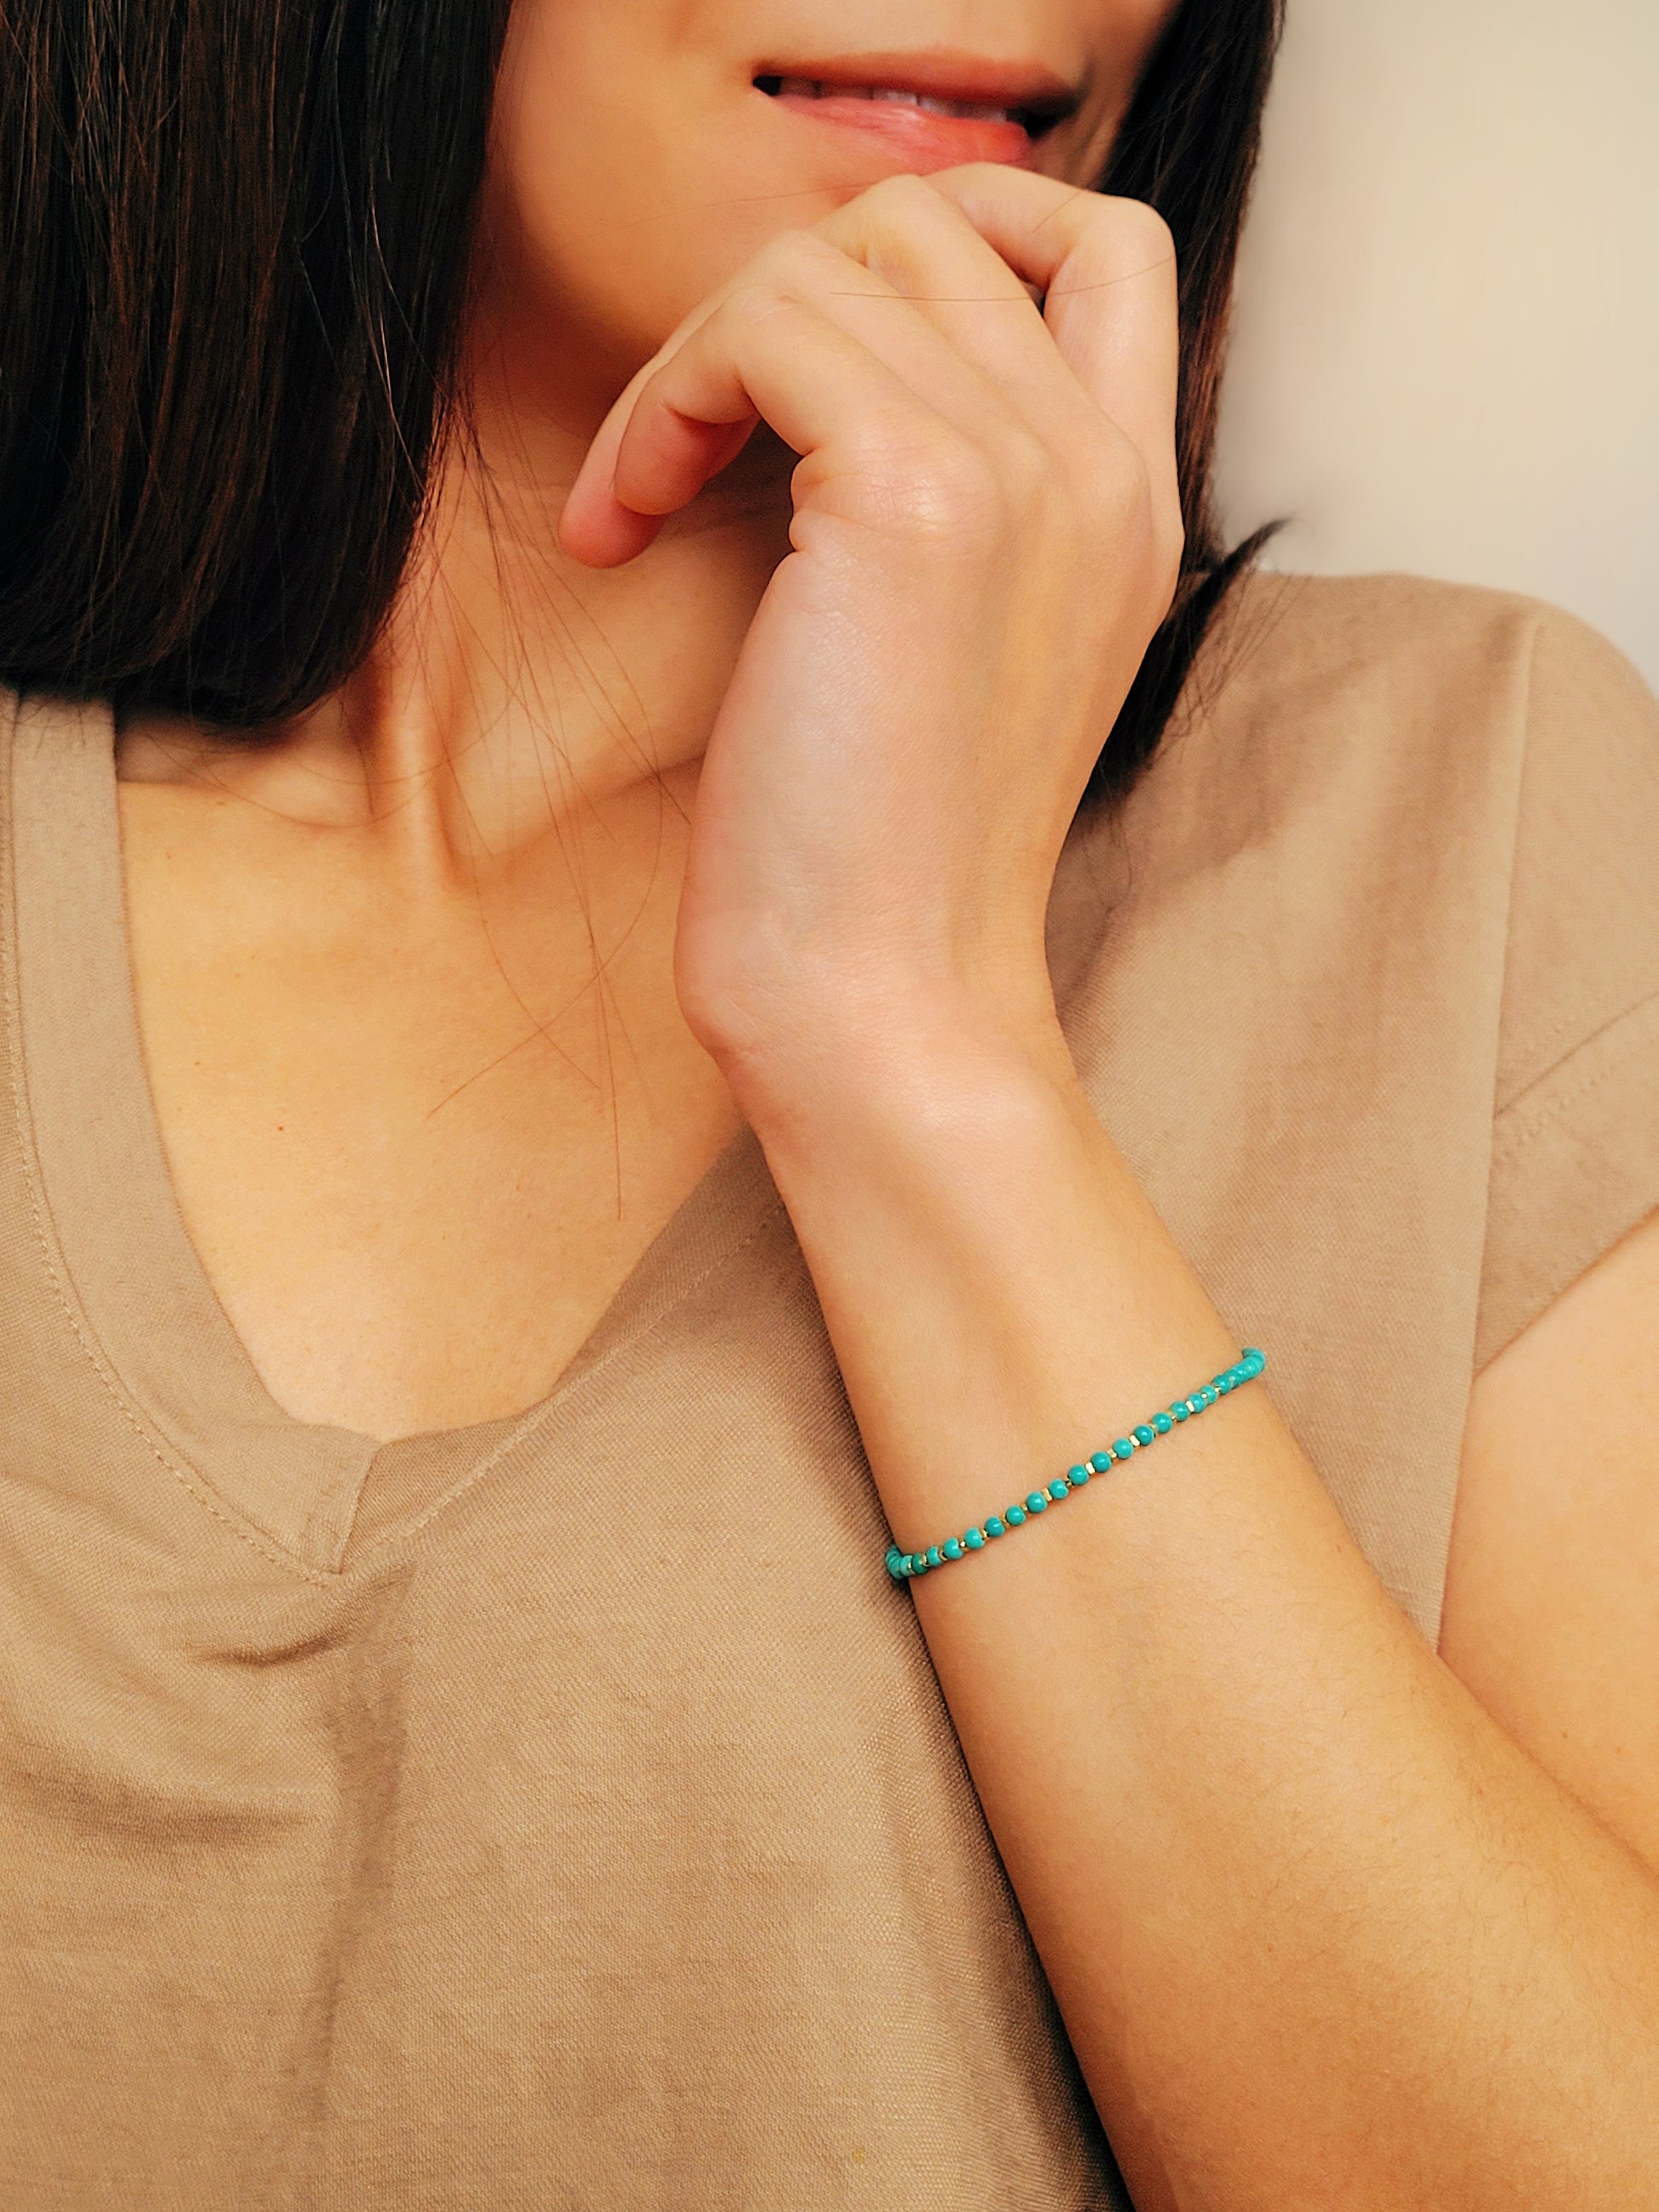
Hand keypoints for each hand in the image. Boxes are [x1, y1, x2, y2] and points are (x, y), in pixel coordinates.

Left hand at [559, 166, 1180, 1109]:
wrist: (885, 1007)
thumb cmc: (881, 864)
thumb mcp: (952, 653)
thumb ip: (949, 499)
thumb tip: (809, 370)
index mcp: (1133, 507)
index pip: (1103, 244)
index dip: (953, 236)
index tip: (816, 364)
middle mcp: (1106, 468)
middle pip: (940, 217)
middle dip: (778, 298)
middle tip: (697, 434)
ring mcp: (1028, 471)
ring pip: (833, 258)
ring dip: (692, 357)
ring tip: (640, 493)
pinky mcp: (918, 498)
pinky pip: (762, 323)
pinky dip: (659, 402)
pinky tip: (618, 523)